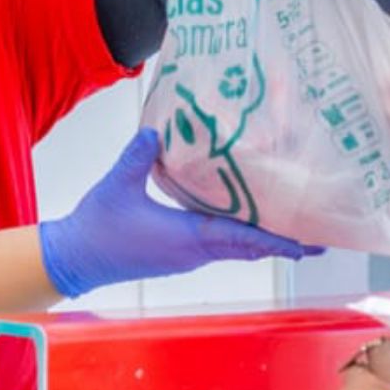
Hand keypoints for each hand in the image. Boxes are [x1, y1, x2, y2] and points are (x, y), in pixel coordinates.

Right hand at [38, 129, 319, 300]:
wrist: (75, 259)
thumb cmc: (97, 226)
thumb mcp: (117, 184)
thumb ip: (138, 156)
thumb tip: (156, 130)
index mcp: (187, 238)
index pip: (241, 239)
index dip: (275, 240)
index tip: (305, 243)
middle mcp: (194, 251)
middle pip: (247, 247)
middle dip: (281, 243)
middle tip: (314, 238)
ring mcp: (186, 255)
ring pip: (235, 247)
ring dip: (262, 239)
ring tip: (289, 227)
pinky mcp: (177, 253)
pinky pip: (219, 244)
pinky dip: (240, 235)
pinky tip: (245, 219)